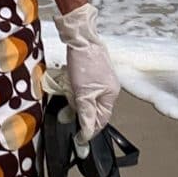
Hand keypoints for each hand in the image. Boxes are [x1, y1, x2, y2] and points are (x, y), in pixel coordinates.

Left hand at [54, 2, 120, 149]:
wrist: (80, 37)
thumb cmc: (85, 63)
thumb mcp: (83, 93)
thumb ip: (85, 113)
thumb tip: (87, 132)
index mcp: (111, 95)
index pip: (101, 120)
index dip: (89, 130)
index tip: (78, 138)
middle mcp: (108, 89)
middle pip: (93, 110)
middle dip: (80, 111)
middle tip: (66, 113)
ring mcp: (100, 80)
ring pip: (86, 99)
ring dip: (75, 100)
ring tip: (68, 92)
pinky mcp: (91, 72)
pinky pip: (83, 89)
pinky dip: (75, 90)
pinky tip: (68, 84)